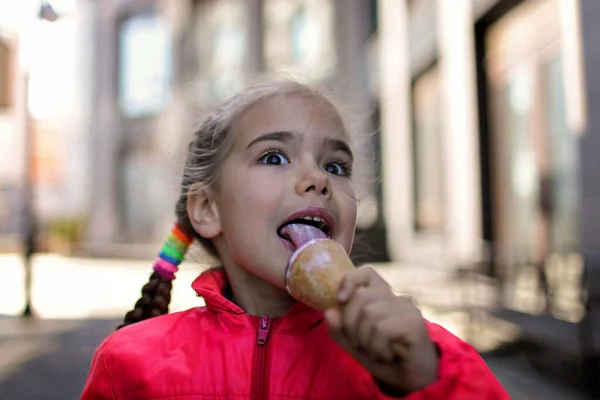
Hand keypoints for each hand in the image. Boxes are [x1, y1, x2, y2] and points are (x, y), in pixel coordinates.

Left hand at [325, 265, 438, 393]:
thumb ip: (340, 330)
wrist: (413, 381)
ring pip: (370, 312)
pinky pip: (382, 328)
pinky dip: (377, 347)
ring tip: (376, 352)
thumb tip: (329, 312)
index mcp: (381, 297)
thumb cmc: (383, 357)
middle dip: (351, 324)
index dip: (351, 280)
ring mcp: (407, 308)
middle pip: (361, 296)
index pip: (367, 272)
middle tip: (359, 345)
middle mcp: (395, 298)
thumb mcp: (355, 345)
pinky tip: (386, 356)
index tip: (340, 299)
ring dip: (365, 340)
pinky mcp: (414, 322)